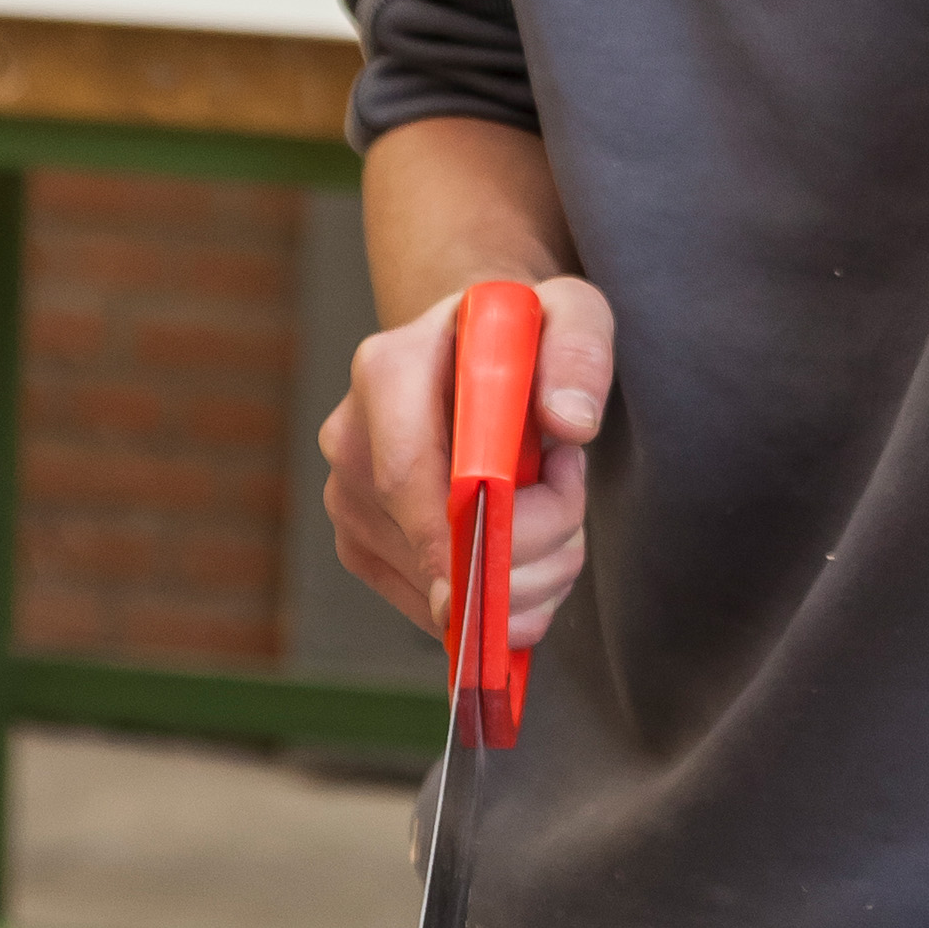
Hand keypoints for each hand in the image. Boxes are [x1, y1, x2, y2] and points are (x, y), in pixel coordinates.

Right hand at [319, 272, 609, 655]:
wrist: (475, 360)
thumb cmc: (523, 338)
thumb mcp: (570, 314)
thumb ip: (579, 352)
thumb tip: (570, 423)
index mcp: (387, 371)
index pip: (404, 472)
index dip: (448, 534)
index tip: (499, 569)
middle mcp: (349, 441)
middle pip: (428, 541)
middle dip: (525, 551)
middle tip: (573, 493)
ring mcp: (348, 504)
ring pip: (436, 589)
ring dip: (525, 579)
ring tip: (557, 511)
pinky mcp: (364, 551)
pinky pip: (436, 612)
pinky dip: (501, 604)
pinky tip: (528, 546)